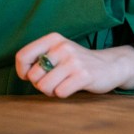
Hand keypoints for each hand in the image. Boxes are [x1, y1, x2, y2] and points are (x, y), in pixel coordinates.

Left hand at [15, 32, 133, 96]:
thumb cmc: (78, 62)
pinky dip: (63, 94)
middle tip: (53, 81)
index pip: (22, 56)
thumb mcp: (59, 51)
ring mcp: (73, 61)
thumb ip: (40, 57)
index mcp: (53, 39)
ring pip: (44, 86)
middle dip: (40, 84)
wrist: (110, 65)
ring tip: (62, 84)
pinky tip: (72, 87)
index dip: (22, 71)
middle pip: (33, 76)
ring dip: (51, 91)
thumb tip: (24, 73)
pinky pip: (60, 92)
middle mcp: (62, 47)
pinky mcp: (83, 75)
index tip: (30, 76)